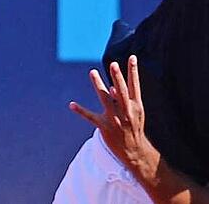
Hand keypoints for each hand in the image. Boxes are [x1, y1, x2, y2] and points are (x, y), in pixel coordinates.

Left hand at [69, 55, 157, 169]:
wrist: (134, 151)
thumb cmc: (134, 128)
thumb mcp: (135, 113)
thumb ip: (125, 99)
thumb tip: (111, 87)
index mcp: (136, 106)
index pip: (135, 85)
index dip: (133, 71)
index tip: (132, 57)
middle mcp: (126, 111)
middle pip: (121, 91)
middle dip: (117, 77)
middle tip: (113, 64)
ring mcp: (115, 119)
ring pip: (105, 99)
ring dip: (98, 85)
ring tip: (92, 72)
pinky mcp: (105, 127)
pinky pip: (91, 117)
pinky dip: (81, 111)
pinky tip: (72, 104)